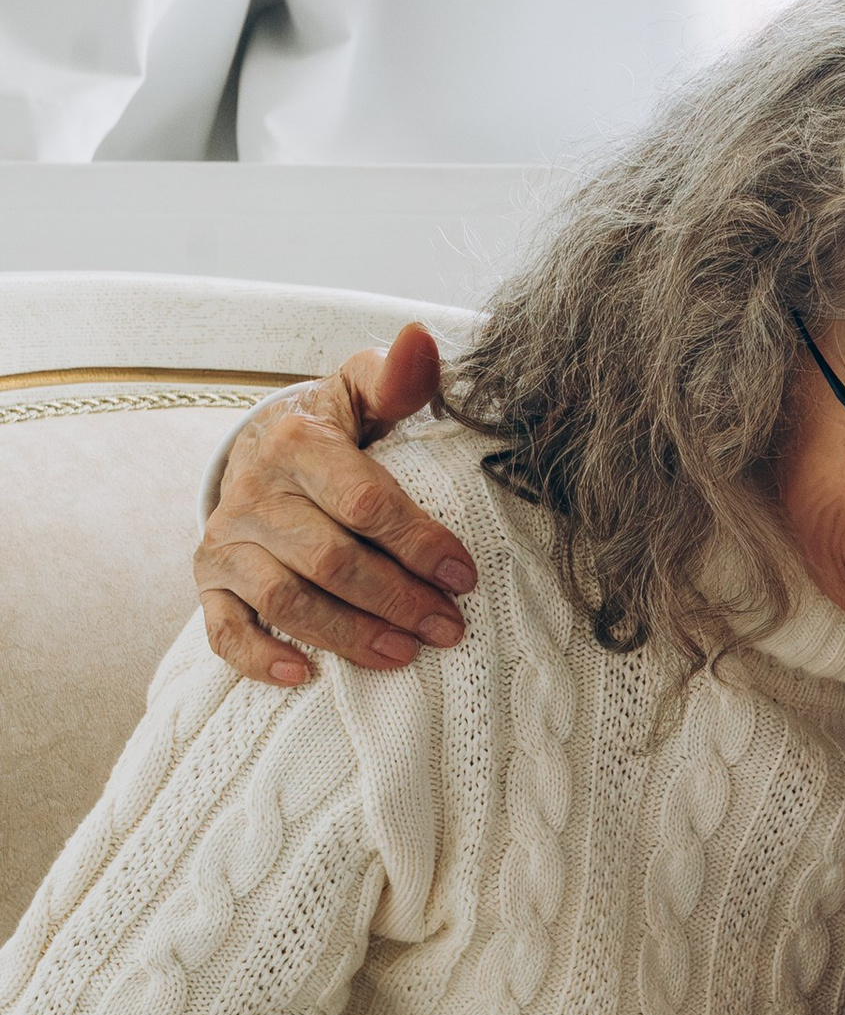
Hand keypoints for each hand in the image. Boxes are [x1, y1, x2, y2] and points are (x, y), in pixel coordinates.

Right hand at [196, 325, 473, 685]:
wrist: (266, 454)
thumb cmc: (335, 429)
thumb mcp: (363, 394)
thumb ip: (397, 376)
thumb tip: (422, 338)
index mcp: (297, 442)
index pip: (364, 502)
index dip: (418, 542)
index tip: (464, 576)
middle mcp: (253, 492)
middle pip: (329, 561)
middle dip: (396, 599)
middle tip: (448, 627)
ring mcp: (226, 541)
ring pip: (285, 601)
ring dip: (348, 635)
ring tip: (406, 654)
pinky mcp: (209, 582)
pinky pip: (223, 631)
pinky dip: (259, 658)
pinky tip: (305, 677)